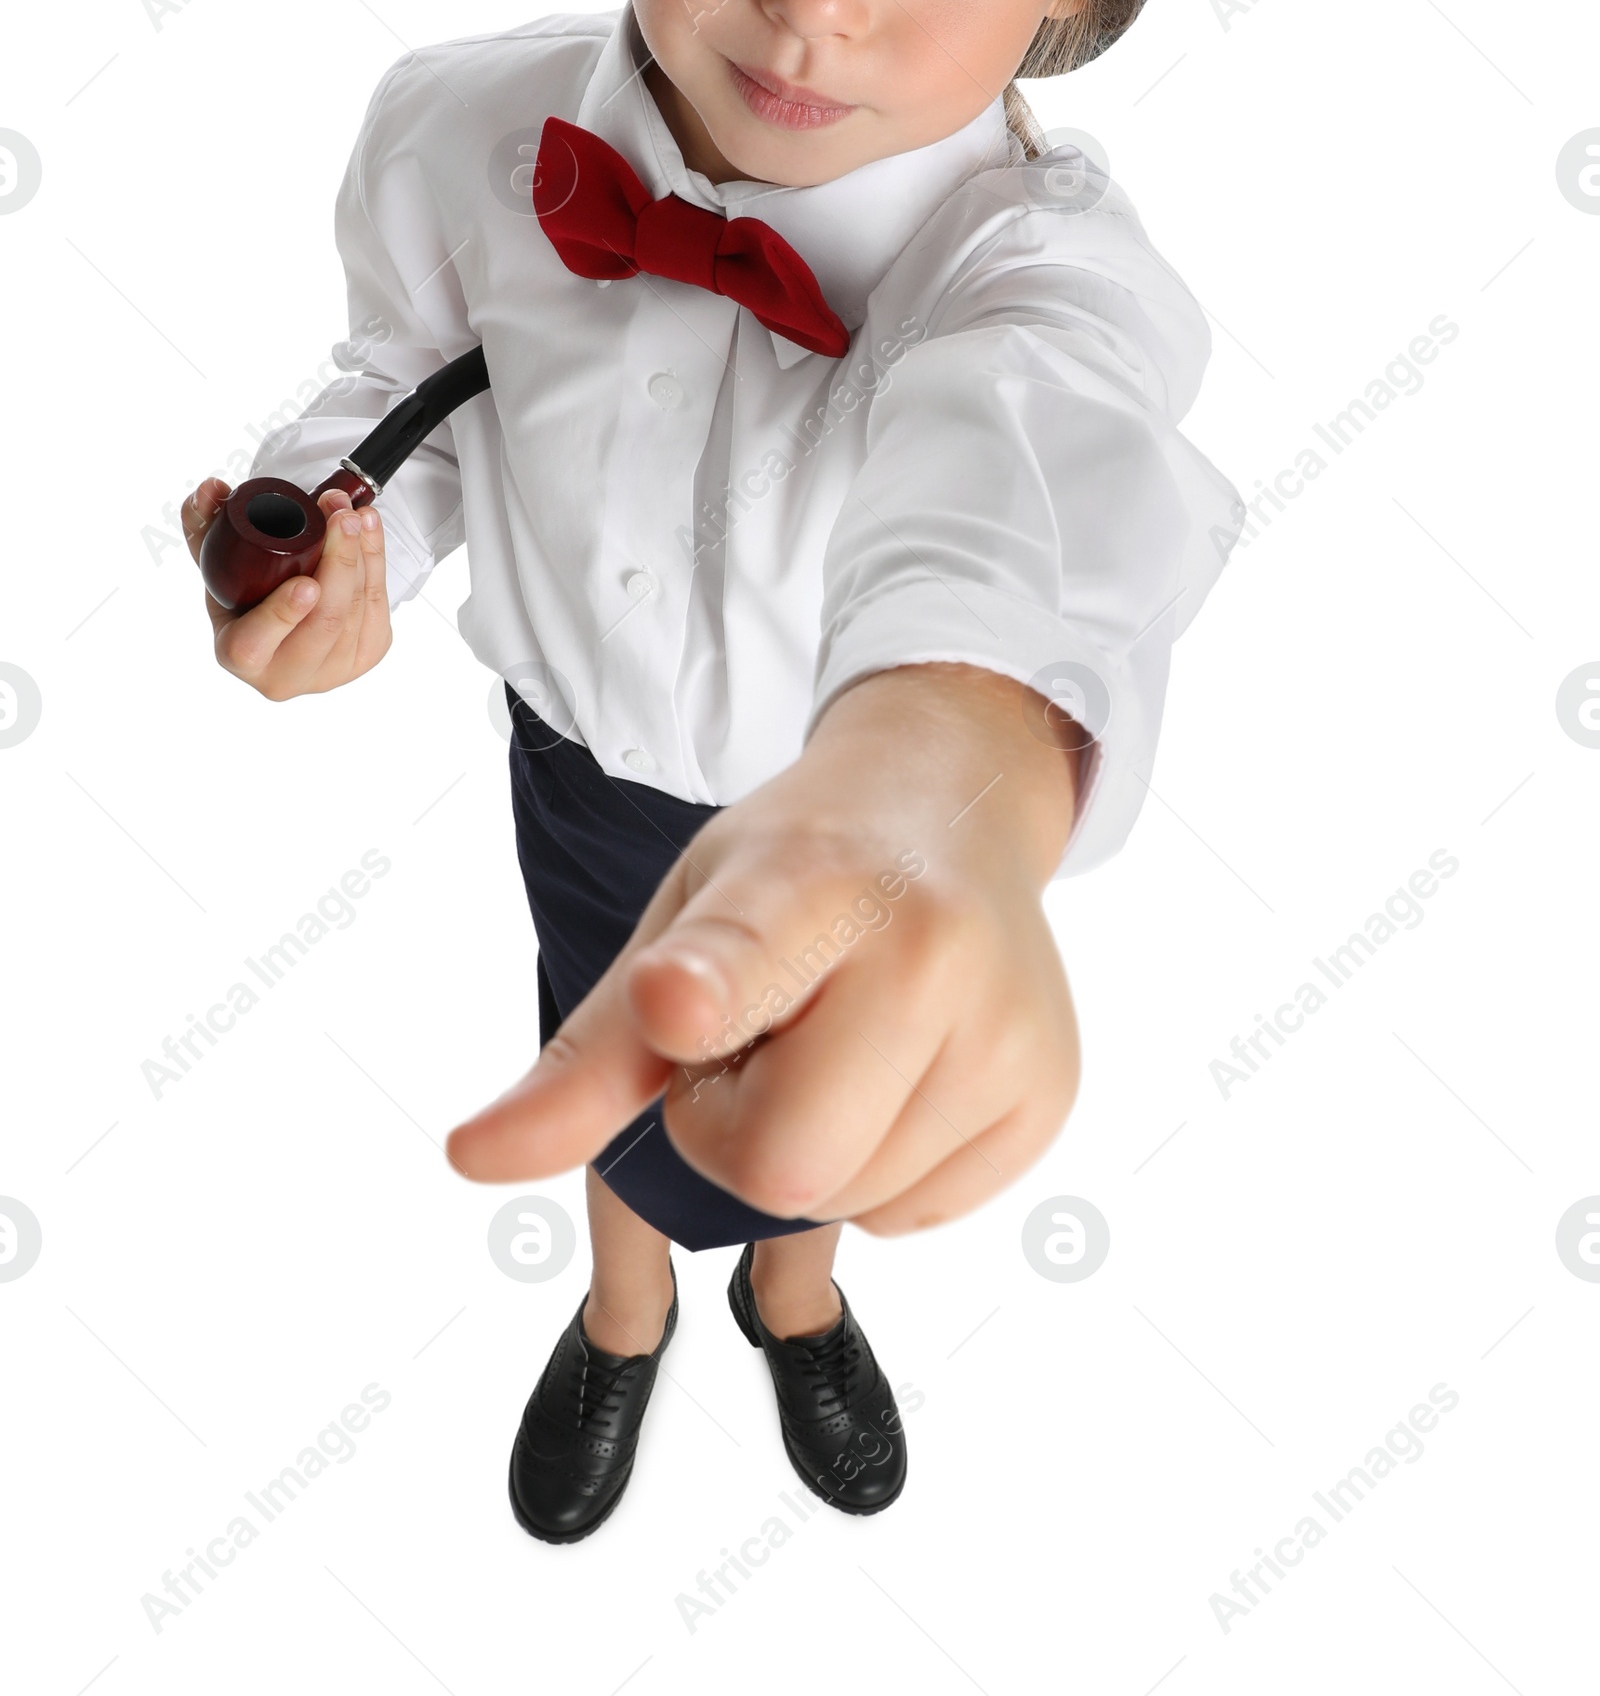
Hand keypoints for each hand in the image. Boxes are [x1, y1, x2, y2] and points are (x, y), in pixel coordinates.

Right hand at [183, 475, 391, 698]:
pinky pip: (378, 604)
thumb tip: (210, 489)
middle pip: (325, 622)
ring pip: (357, 609)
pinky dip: (376, 559)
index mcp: (240, 657)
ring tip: (352, 512)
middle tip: (340, 516)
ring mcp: (332, 670)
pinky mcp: (367, 654)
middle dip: (340, 562)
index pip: (255, 644)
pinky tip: (367, 530)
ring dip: (361, 552)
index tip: (306, 584)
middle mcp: (286, 675)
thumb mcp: (219, 562)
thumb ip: (204, 522)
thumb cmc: (247, 595)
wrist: (288, 620)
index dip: (281, 616)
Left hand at [446, 664, 1084, 1234]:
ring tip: (840, 1039)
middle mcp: (929, 946)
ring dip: (812, 1151)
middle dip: (735, 1131)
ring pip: (846, 1203)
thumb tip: (472, 1161)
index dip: (710, 988)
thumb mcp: (679, 919)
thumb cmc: (801, 865)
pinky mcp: (1049, 1096)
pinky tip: (900, 1070)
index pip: (751, 949)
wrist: (955, 801)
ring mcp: (1006, 1027)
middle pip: (780, 1161)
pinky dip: (882, 1167)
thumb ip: (587, 1055)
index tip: (675, 1000)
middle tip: (764, 1040)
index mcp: (810, 878)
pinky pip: (914, 1217)